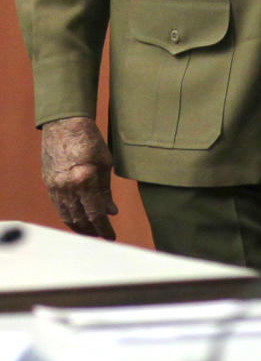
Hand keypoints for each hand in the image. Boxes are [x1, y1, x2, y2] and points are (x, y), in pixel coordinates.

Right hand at [41, 117, 117, 238]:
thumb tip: (111, 212)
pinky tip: (78, 219)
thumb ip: (106, 191)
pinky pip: (59, 207)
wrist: (65, 124)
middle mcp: (67, 187)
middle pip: (80, 219)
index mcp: (85, 180)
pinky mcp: (49, 184)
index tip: (111, 237)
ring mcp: (55, 187)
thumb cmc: (90, 140)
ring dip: (80, 227)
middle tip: (103, 235)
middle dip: (92, 230)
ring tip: (91, 231)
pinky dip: (69, 216)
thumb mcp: (104, 164)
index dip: (104, 228)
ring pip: (67, 216)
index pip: (95, 214)